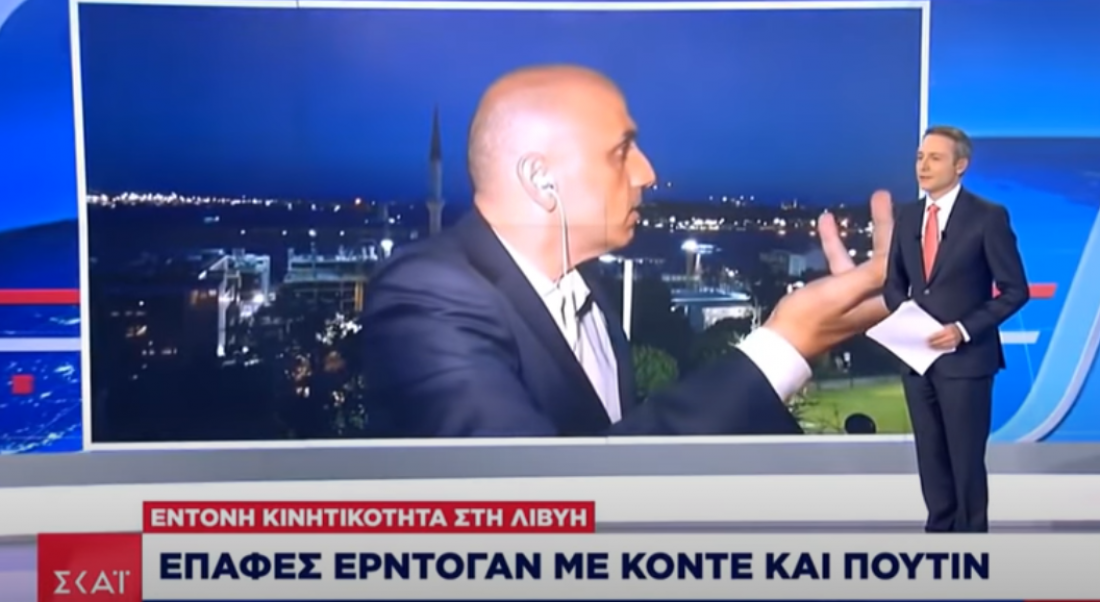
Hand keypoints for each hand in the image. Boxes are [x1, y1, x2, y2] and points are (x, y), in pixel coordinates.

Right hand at [765, 190, 893, 358]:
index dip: (895, 231)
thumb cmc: (809, 318)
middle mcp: (875, 298)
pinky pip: (843, 263)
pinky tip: (827, 224)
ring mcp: (857, 296)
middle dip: (884, 226)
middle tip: (881, 197)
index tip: (895, 205)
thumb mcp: (842, 292)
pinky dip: (837, 244)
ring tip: (864, 203)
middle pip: (886, 256)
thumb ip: (871, 274)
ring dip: (862, 232)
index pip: (894, 260)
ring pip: (865, 257)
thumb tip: (898, 252)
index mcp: (882, 301)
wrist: (782, 341)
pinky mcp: (839, 294)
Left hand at [928, 324, 961, 349]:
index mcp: (949, 330)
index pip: (939, 334)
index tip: (927, 338)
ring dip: (936, 347)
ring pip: (943, 346)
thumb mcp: (945, 327)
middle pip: (941, 341)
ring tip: (930, 347)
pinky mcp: (954, 345)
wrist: (961, 331)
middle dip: (933, 343)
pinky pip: (946, 348)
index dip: (933, 337)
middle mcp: (952, 336)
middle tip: (927, 344)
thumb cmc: (950, 328)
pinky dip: (940, 349)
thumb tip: (930, 335)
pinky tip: (935, 349)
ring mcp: (954, 341)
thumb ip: (939, 330)